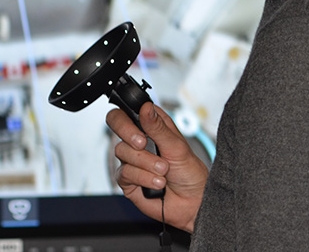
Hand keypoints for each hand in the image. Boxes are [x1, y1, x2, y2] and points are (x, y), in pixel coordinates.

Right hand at [106, 102, 208, 232]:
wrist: (192, 202)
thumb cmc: (189, 172)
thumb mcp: (177, 146)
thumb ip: (158, 127)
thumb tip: (145, 107)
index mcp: (150, 125)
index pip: (129, 109)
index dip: (127, 110)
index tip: (139, 120)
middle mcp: (138, 140)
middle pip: (116, 123)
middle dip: (129, 133)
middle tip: (143, 143)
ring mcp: (131, 159)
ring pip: (123, 151)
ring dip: (146, 162)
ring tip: (164, 170)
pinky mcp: (127, 179)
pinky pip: (125, 173)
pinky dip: (144, 177)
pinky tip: (158, 183)